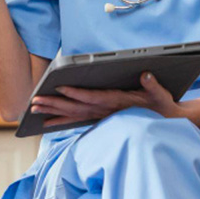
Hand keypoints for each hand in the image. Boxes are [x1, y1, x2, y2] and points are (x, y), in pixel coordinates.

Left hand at [28, 72, 180, 127]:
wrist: (165, 122)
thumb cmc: (161, 106)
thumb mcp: (160, 94)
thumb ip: (153, 85)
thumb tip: (146, 75)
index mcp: (117, 102)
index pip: (93, 97)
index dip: (76, 93)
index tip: (59, 88)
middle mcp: (106, 111)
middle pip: (76, 108)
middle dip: (55, 104)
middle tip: (35, 101)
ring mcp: (102, 116)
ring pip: (73, 114)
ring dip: (53, 112)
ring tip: (34, 109)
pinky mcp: (100, 118)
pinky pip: (78, 120)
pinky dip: (62, 120)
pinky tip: (48, 121)